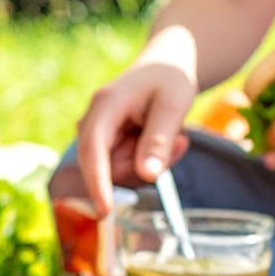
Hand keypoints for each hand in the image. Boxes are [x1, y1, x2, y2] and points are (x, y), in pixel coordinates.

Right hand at [76, 61, 193, 213]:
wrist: (164, 65)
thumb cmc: (170, 77)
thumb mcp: (174, 103)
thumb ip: (159, 139)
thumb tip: (147, 175)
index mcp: (104, 106)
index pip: (93, 151)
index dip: (97, 183)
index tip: (106, 210)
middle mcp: (92, 123)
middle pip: (108, 168)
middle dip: (144, 166)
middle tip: (182, 143)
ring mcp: (98, 136)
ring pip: (119, 173)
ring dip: (151, 163)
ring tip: (177, 137)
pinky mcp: (106, 146)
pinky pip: (126, 169)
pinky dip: (148, 161)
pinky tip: (166, 140)